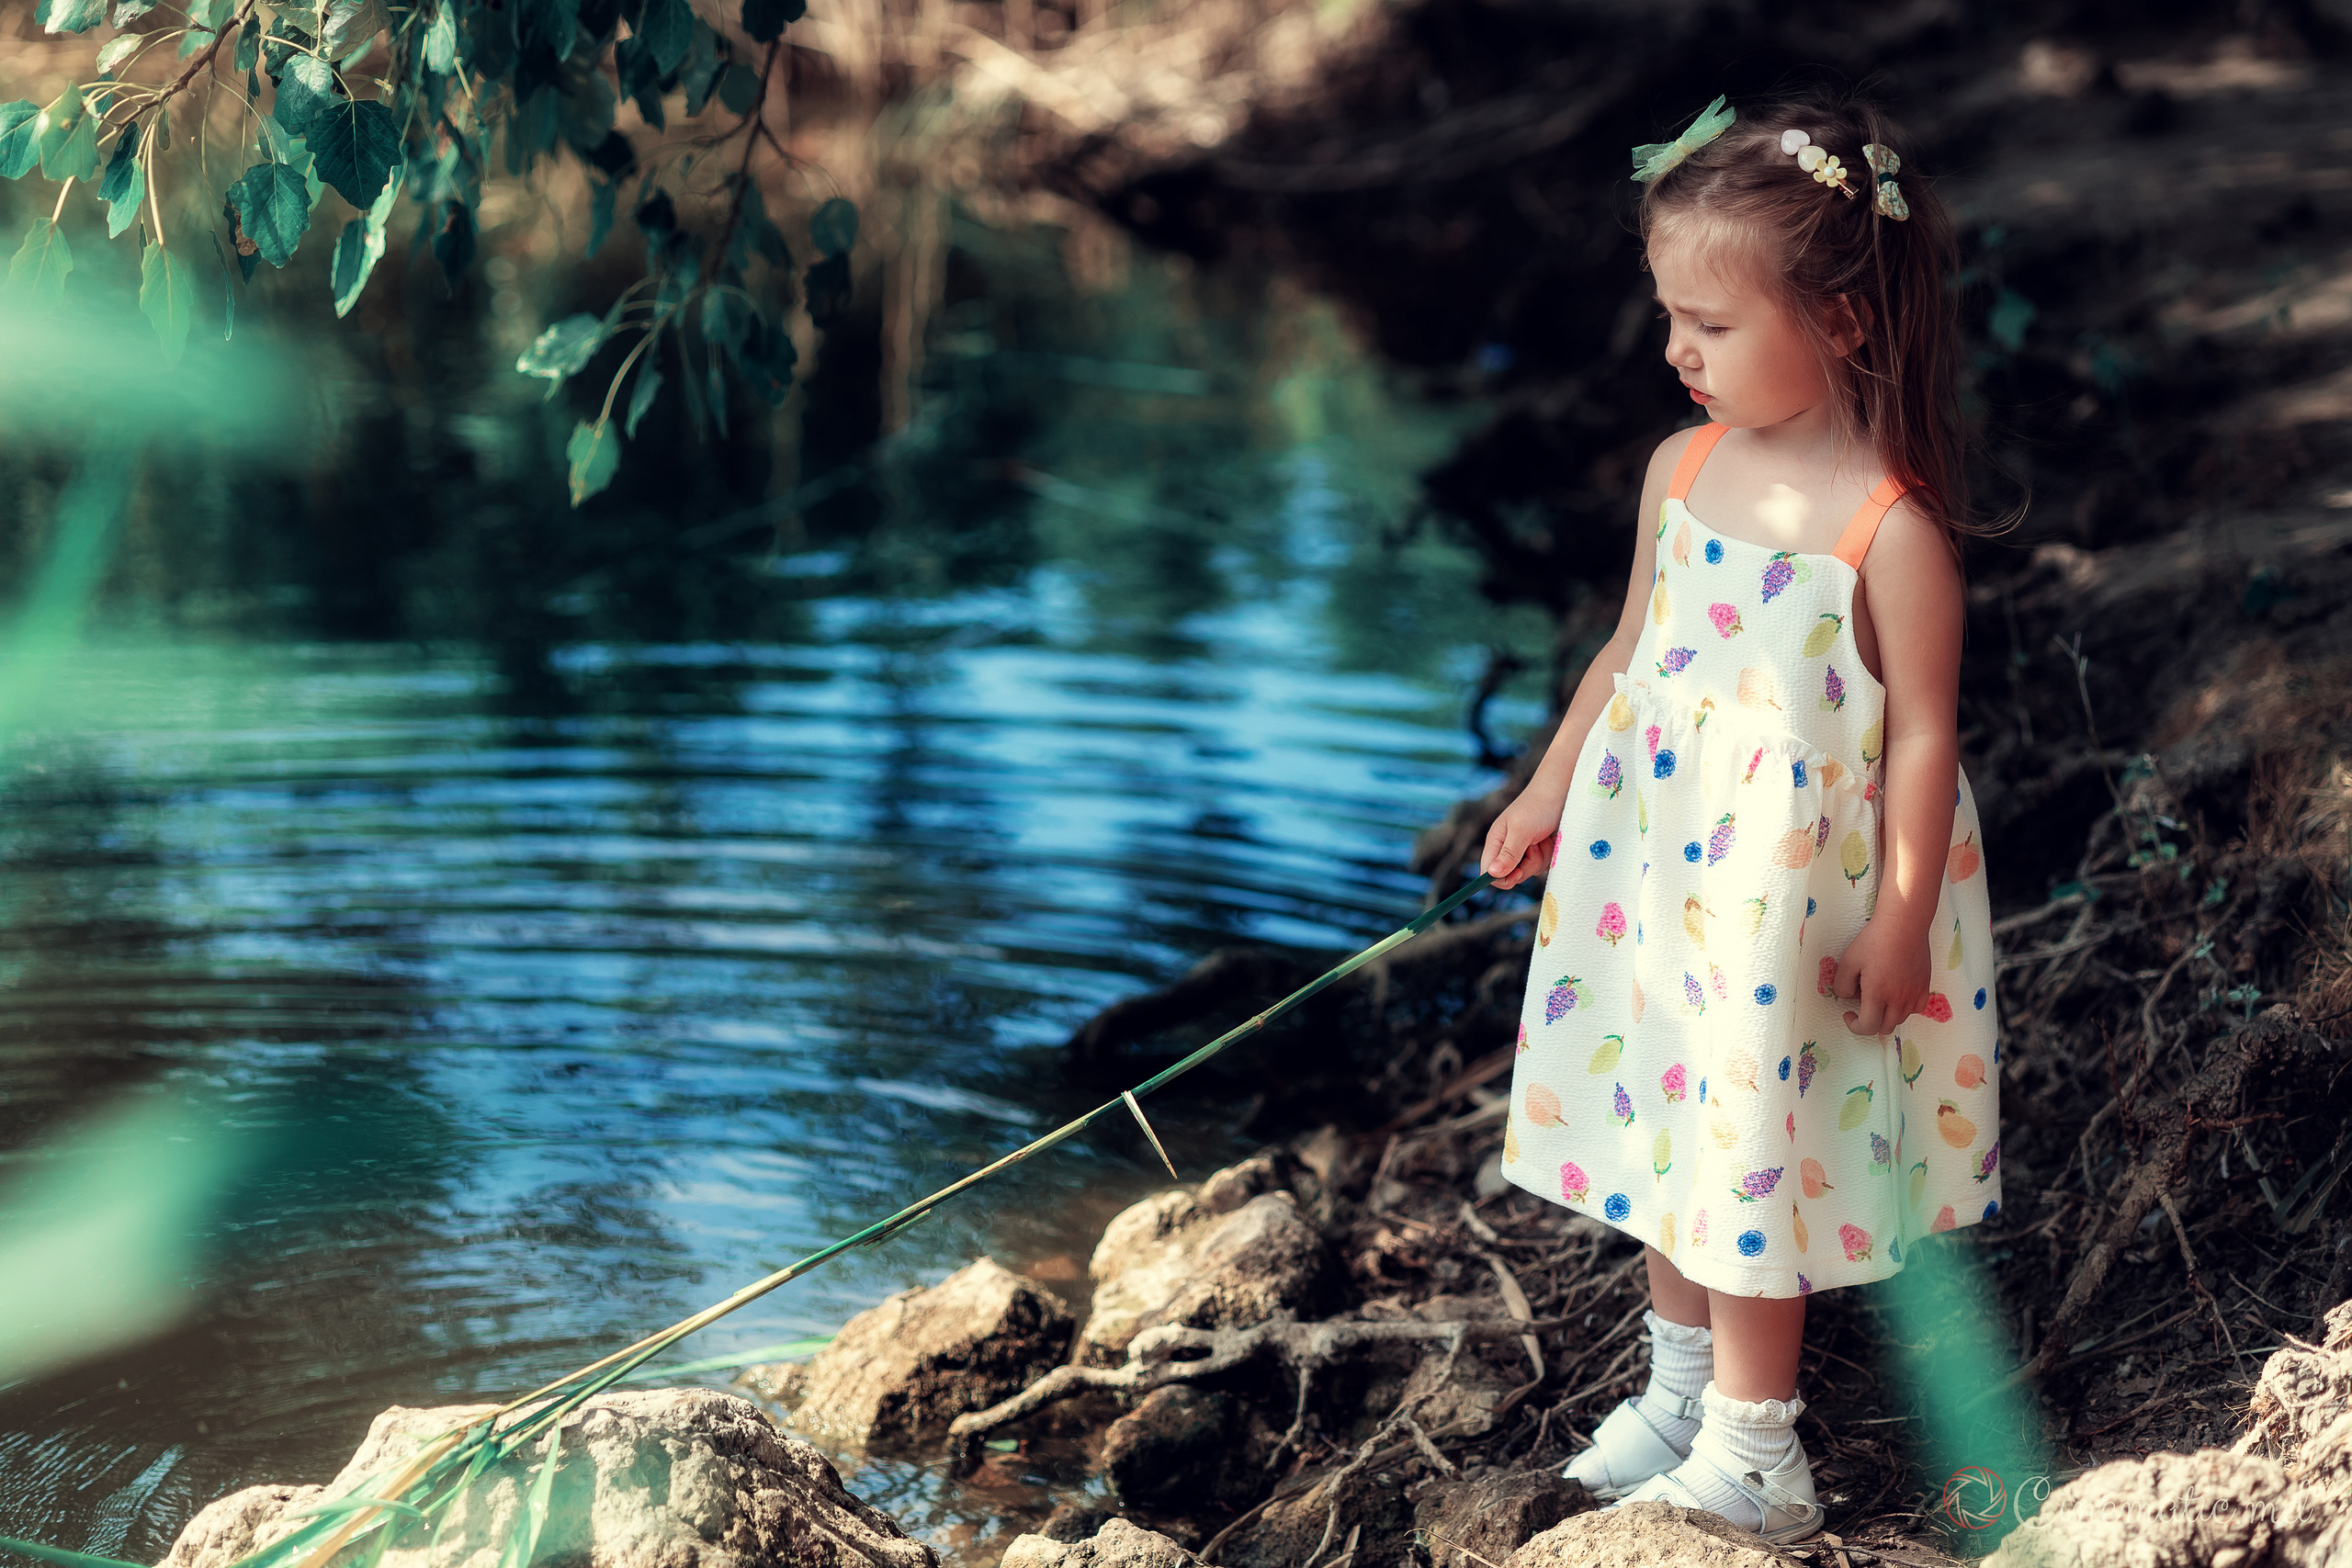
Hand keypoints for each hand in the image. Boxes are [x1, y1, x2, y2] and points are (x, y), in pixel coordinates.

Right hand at [1480, 788, 1564, 891]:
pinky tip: (1551, 839)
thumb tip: (1492, 874)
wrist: (1561, 793)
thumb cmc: (1538, 807)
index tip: (1517, 872)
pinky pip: (1543, 866)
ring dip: (1541, 857)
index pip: (1488, 872)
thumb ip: (1508, 853)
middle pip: (1511, 875)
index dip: (1500, 878)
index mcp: (1496, 842)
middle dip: (1527, 865)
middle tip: (1534, 846)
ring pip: (1530, 871)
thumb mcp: (1521, 830)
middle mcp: (1508, 848)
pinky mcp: (1539, 850)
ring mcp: (1524, 850)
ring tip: (1544, 838)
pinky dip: (1550, 855)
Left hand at [1829, 918, 1930, 1035]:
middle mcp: (1899, 999)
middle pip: (1884, 1027)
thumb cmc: (1874, 940)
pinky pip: (1915, 1008)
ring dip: (1886, 1014)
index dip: (1854, 1026)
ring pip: (1900, 1019)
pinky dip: (1904, 1008)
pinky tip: (1895, 993)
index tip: (1848, 1014)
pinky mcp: (1925, 986)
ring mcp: (1914, 994)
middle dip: (1869, 1021)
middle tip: (1861, 1003)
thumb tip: (1848, 997)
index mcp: (1878, 994)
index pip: (1868, 1027)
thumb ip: (1842, 985)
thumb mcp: (1848, 961)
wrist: (1903, 924)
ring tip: (1878, 993)